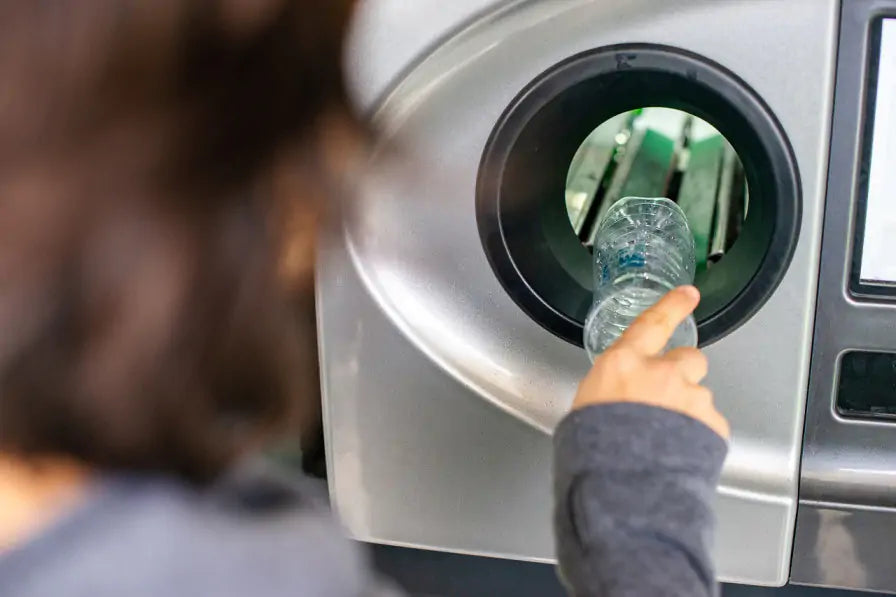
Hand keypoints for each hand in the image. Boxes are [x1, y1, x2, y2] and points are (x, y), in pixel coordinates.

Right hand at [573, 286, 729, 438]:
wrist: (624, 488)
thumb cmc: (593, 451)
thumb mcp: (586, 407)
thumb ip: (610, 390)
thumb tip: (616, 395)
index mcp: (623, 364)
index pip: (652, 322)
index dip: (673, 305)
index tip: (688, 294)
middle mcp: (661, 373)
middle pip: (689, 358)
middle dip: (683, 373)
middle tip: (667, 398)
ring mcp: (691, 398)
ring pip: (700, 394)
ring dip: (689, 409)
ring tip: (668, 438)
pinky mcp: (712, 424)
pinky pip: (709, 423)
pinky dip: (699, 435)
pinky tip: (680, 452)